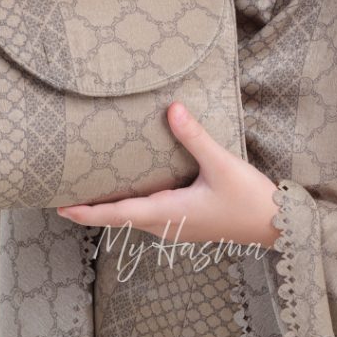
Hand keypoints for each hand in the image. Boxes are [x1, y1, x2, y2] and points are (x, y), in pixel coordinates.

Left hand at [56, 103, 282, 250]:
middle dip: (92, 209)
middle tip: (65, 196)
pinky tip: (135, 189)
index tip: (60, 207)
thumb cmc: (248, 200)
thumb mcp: (221, 164)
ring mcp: (177, 227)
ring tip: (92, 192)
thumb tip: (171, 109)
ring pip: (135, 217)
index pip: (117, 214)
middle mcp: (166, 225)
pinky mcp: (188, 223)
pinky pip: (150, 214)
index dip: (87, 212)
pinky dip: (133, 204)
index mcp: (167, 214)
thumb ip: (194, 137)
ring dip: (112, 208)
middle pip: (120, 217)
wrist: (276, 225)